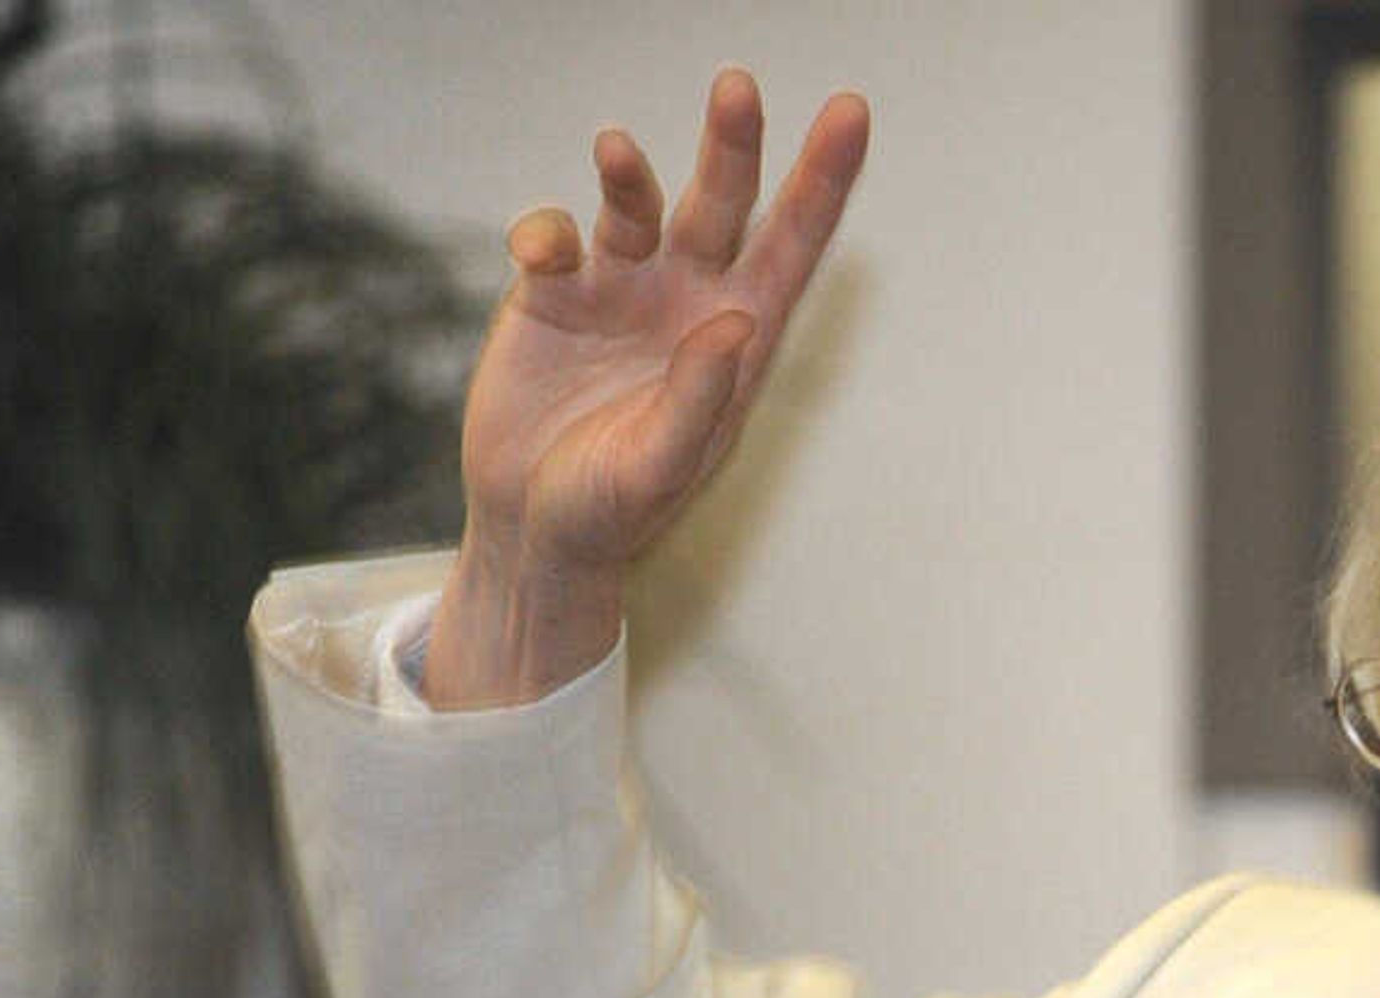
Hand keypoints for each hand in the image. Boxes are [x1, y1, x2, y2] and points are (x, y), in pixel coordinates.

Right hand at [427, 70, 870, 707]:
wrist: (529, 528)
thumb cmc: (611, 511)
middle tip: (737, 88)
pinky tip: (539, 256)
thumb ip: (698, 401)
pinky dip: (546, 232)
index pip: (790, 247)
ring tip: (617, 152)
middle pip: (720, 205)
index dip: (821, 182)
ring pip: (635, 204)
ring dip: (629, 175)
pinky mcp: (553, 293)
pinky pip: (555, 236)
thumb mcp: (658, 470)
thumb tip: (734, 323)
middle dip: (730, 147)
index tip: (850, 114)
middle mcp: (685, 301)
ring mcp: (619, 290)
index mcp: (735, 341)